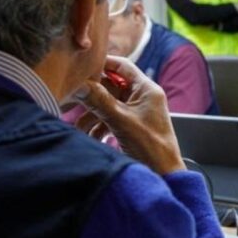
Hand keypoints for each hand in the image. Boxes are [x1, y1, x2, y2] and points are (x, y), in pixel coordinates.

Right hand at [73, 56, 184, 174]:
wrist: (163, 174)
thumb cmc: (151, 147)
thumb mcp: (121, 121)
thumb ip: (99, 101)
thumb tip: (80, 85)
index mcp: (147, 90)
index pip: (123, 67)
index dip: (104, 63)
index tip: (83, 65)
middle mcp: (142, 98)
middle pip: (111, 87)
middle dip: (92, 95)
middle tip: (73, 98)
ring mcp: (136, 112)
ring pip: (107, 105)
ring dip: (92, 116)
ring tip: (80, 128)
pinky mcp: (130, 126)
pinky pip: (110, 119)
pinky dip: (99, 127)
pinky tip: (91, 138)